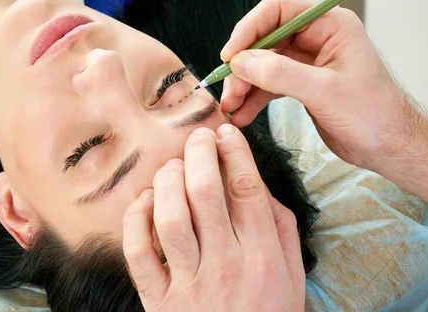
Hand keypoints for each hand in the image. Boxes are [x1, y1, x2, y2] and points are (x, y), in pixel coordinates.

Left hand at [122, 124, 304, 311]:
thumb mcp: (291, 274)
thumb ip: (281, 228)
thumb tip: (258, 183)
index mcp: (262, 257)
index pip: (246, 189)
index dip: (234, 152)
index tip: (225, 132)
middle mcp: (226, 266)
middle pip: (206, 193)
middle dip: (199, 153)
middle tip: (197, 137)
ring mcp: (189, 284)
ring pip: (170, 217)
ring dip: (168, 181)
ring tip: (173, 166)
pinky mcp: (159, 300)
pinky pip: (139, 252)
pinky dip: (137, 219)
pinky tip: (146, 201)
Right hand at [220, 0, 416, 168]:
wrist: (389, 146)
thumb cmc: (372, 115)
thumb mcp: (325, 92)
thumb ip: (281, 74)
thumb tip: (240, 61)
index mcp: (330, 24)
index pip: (278, 10)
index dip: (249, 28)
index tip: (230, 55)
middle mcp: (316, 36)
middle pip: (265, 37)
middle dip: (243, 63)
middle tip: (228, 90)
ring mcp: (307, 60)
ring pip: (262, 62)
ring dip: (244, 83)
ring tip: (230, 107)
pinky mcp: (301, 82)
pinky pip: (268, 83)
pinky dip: (253, 98)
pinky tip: (242, 115)